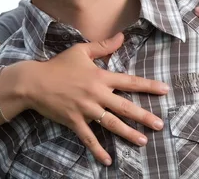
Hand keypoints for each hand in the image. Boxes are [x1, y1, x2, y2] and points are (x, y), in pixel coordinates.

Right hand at [19, 33, 167, 165]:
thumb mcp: (81, 51)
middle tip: (159, 125)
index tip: (165, 90)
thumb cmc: (58, 65)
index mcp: (100, 77)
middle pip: (125, 107)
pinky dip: (98, 150)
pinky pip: (88, 138)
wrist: (34, 82)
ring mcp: (86, 110)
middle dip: (144, 116)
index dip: (148, 86)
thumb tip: (122, 37)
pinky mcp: (74, 121)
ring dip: (128, 133)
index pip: (129, 82)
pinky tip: (108, 160)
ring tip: (143, 141)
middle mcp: (96, 95)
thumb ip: (103, 46)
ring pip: (111, 124)